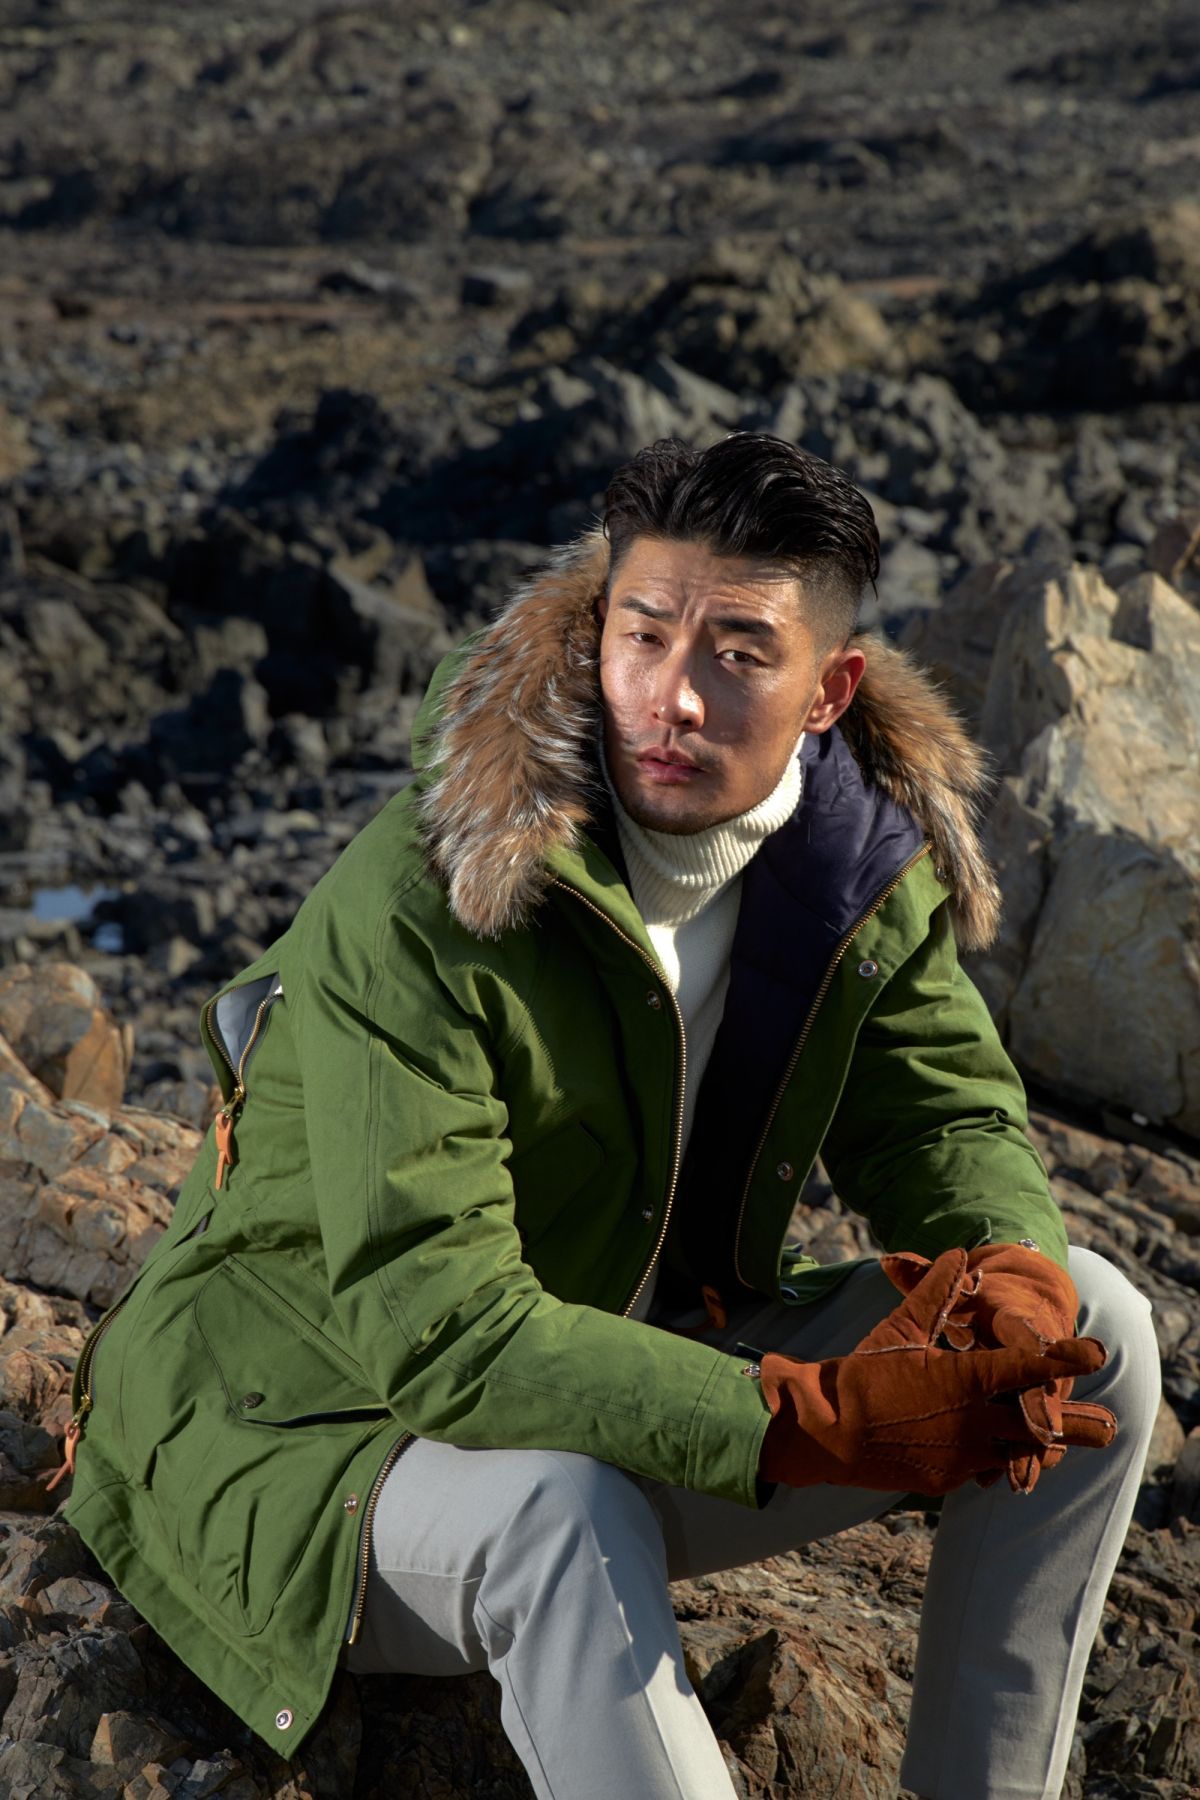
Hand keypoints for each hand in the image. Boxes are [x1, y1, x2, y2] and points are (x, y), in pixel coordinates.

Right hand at [759, 1249, 1109, 1496]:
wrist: (826, 1431)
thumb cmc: (863, 1373)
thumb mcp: (901, 1327)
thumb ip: (937, 1292)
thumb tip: (960, 1253)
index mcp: (966, 1379)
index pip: (1027, 1366)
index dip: (1064, 1358)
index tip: (1095, 1353)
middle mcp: (973, 1422)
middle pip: (1038, 1426)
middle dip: (1075, 1425)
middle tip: (1110, 1426)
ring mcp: (961, 1456)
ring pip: (1014, 1452)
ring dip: (1037, 1445)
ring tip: (1063, 1445)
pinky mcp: (945, 1479)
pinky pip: (981, 1468)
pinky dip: (994, 1458)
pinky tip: (998, 1455)